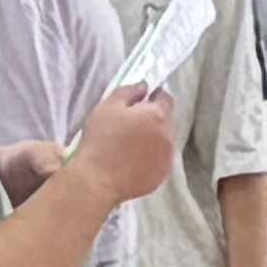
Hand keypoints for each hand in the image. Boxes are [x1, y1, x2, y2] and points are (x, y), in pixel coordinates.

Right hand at [67, 81, 178, 209]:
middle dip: (152, 119)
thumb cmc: (101, 138)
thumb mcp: (109, 106)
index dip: (153, 96)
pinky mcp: (161, 176)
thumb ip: (130, 91)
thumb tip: (144, 86)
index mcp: (158, 116)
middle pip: (165, 121)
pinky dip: (150, 158)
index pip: (166, 98)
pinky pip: (159, 161)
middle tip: (130, 124)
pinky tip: (132, 161)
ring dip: (152, 139)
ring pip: (163, 141)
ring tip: (130, 145)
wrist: (97, 179)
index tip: (139, 101)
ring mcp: (167, 159)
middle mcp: (169, 136)